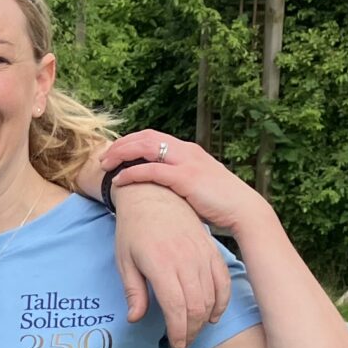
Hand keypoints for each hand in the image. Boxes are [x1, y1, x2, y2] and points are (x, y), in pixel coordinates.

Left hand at [100, 134, 240, 347]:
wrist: (153, 195)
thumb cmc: (133, 230)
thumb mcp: (124, 260)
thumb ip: (133, 291)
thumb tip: (135, 319)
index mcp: (160, 263)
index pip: (175, 307)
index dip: (178, 331)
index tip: (176, 345)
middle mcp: (185, 259)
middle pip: (196, 306)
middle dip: (192, 331)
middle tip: (184, 344)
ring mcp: (201, 254)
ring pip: (211, 296)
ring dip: (204, 320)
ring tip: (193, 331)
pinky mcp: (211, 250)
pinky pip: (223, 280)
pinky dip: (221, 301)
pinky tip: (213, 315)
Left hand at [103, 129, 277, 240]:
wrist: (243, 210)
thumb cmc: (220, 203)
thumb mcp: (198, 185)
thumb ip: (180, 180)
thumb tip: (161, 188)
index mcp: (189, 150)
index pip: (154, 136)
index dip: (131, 141)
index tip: (115, 151)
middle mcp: (187, 151)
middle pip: (145, 137)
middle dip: (121, 144)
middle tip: (103, 157)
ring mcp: (187, 162)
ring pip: (145, 148)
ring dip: (121, 155)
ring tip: (105, 165)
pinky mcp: (185, 178)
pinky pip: (151, 170)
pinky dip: (131, 173)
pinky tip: (118, 181)